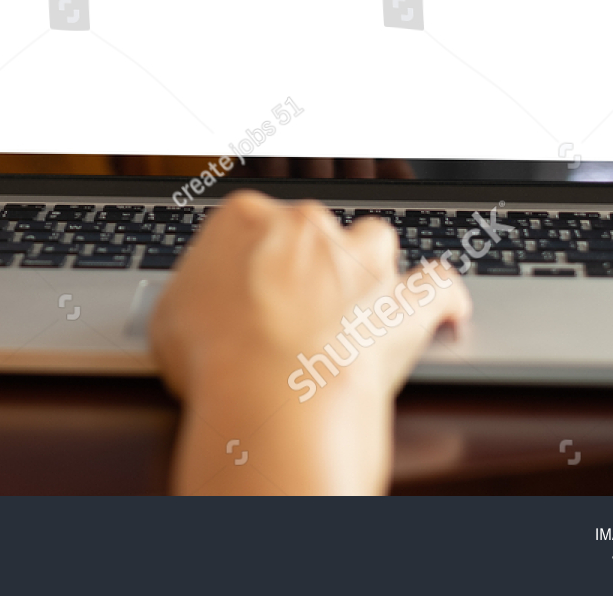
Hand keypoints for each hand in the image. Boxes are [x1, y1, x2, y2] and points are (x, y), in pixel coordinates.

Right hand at [149, 191, 470, 494]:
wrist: (272, 395)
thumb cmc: (216, 357)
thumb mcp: (167, 320)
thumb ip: (188, 300)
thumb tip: (192, 313)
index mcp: (245, 218)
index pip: (247, 225)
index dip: (243, 263)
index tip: (239, 292)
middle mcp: (308, 226)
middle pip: (308, 232)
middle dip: (301, 265)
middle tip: (283, 310)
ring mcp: (361, 261)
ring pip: (373, 241)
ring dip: (367, 267)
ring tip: (354, 299)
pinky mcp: (404, 303)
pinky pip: (438, 286)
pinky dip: (443, 298)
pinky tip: (444, 310)